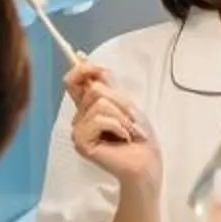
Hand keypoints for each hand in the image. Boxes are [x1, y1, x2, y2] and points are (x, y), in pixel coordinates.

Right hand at [69, 68, 161, 193]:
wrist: (146, 164)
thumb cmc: (139, 138)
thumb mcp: (125, 103)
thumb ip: (105, 83)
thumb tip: (82, 57)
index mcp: (89, 108)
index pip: (74, 81)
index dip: (81, 68)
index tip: (91, 65)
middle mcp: (80, 118)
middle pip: (94, 89)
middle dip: (120, 102)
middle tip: (129, 121)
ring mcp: (78, 130)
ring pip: (99, 103)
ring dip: (121, 117)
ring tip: (127, 133)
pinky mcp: (81, 142)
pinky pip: (99, 119)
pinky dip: (118, 127)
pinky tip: (122, 140)